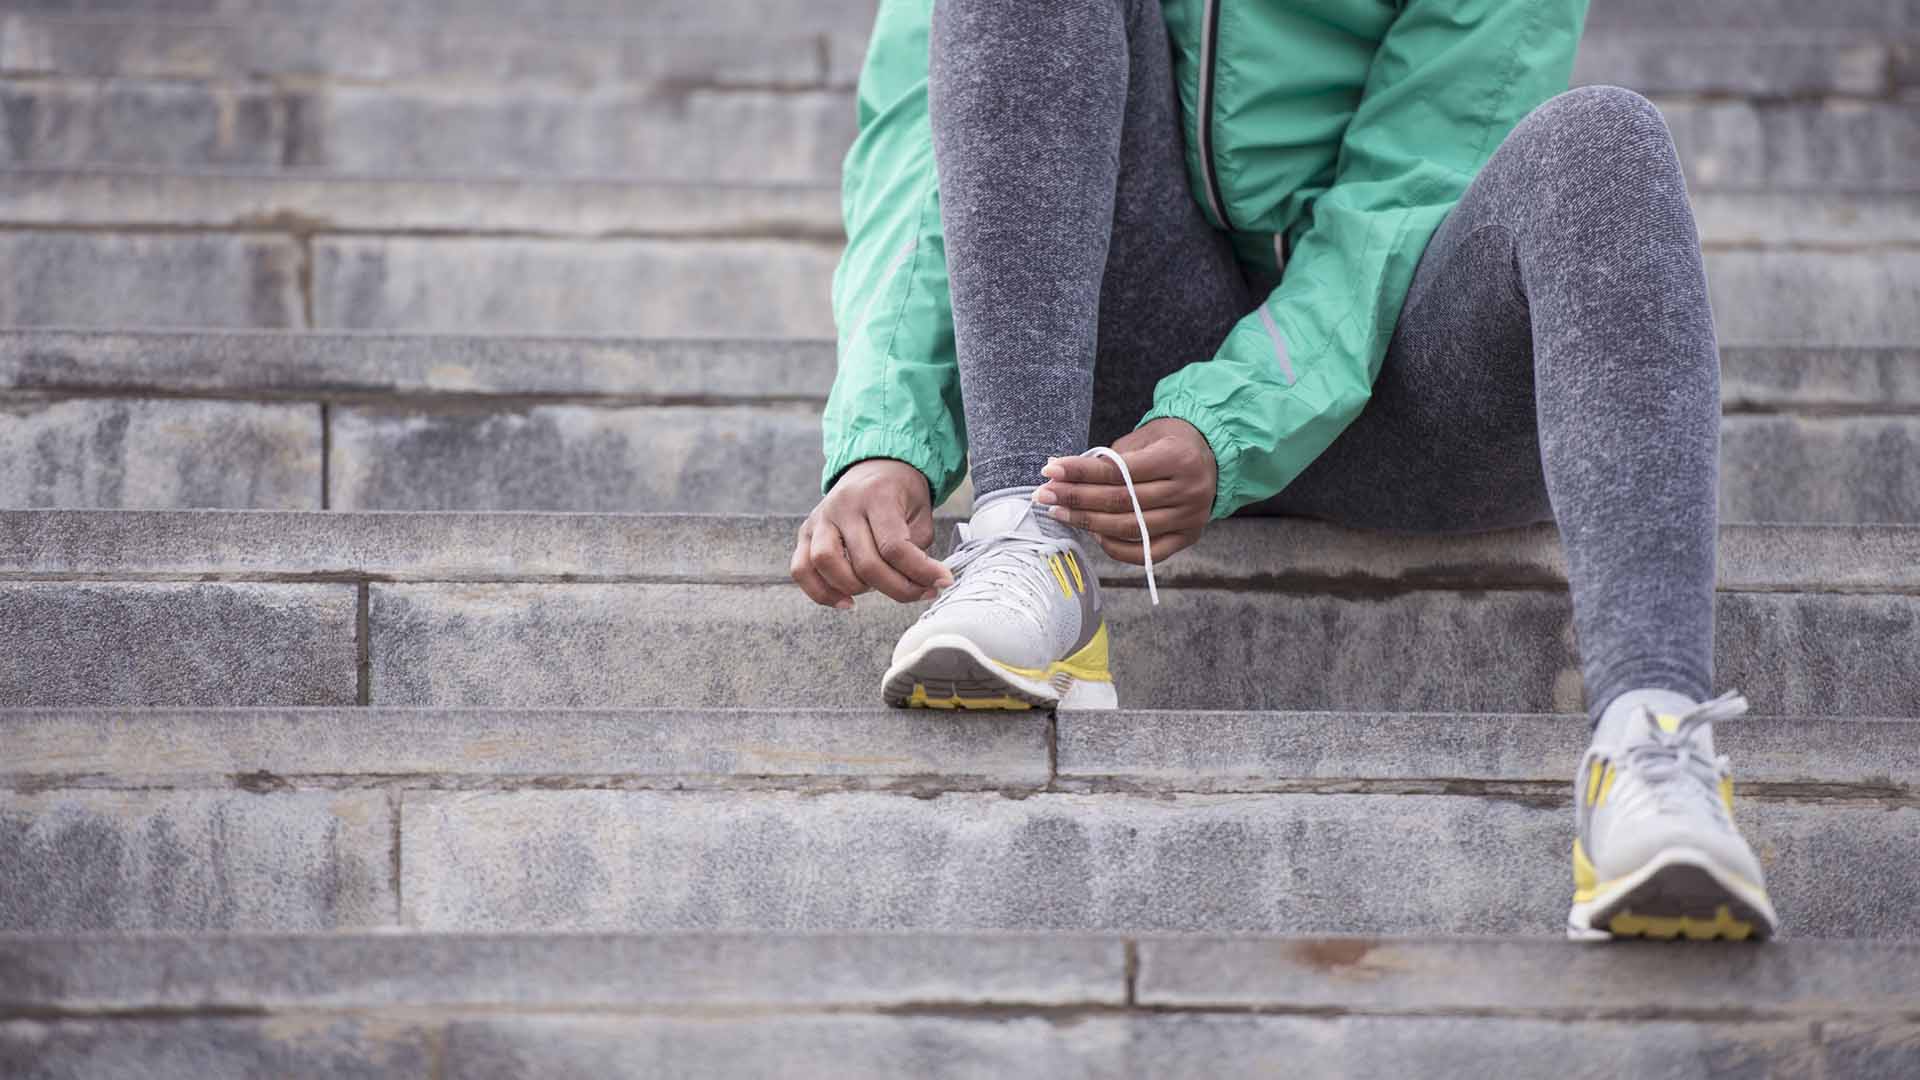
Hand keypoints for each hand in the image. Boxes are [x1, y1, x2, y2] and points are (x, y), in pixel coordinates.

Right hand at [791, 458, 952, 608]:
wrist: (875, 466)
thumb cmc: (901, 492)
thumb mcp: (921, 512)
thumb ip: (917, 547)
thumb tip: (919, 584)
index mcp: (877, 495)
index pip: (894, 546)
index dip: (920, 572)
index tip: (941, 582)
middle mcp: (844, 505)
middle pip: (864, 563)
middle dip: (896, 588)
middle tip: (918, 592)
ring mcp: (820, 518)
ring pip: (825, 564)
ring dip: (855, 588)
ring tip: (878, 590)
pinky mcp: (806, 532)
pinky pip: (801, 568)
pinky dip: (820, 592)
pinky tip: (846, 601)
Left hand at [1036, 418, 1215, 564]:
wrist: (1211, 455)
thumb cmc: (1169, 443)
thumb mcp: (1143, 438)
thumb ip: (1107, 458)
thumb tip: (1059, 470)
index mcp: (1176, 458)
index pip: (1119, 471)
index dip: (1081, 472)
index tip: (1050, 471)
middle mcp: (1187, 490)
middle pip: (1121, 501)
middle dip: (1077, 498)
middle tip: (1045, 495)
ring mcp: (1190, 517)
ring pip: (1130, 527)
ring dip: (1088, 523)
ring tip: (1060, 514)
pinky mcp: (1188, 537)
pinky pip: (1147, 553)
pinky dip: (1117, 548)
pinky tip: (1094, 535)